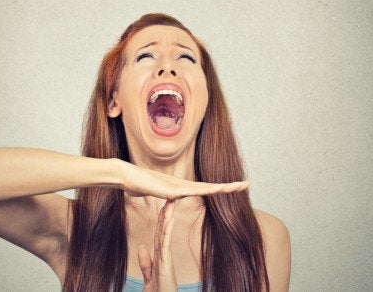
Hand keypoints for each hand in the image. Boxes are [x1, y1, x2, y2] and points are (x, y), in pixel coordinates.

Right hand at [121, 162, 248, 198]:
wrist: (125, 176)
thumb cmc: (135, 184)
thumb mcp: (152, 193)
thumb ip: (160, 194)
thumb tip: (163, 197)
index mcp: (180, 188)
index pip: (204, 189)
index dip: (219, 188)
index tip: (233, 187)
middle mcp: (182, 185)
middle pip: (210, 187)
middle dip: (229, 186)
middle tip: (247, 184)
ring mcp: (177, 186)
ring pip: (204, 188)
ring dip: (222, 188)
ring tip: (239, 187)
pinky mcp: (171, 190)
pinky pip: (192, 191)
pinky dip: (205, 190)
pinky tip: (216, 190)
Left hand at [138, 200, 176, 291]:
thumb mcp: (149, 277)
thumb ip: (146, 264)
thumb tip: (142, 248)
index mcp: (160, 258)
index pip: (160, 235)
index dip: (161, 221)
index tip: (163, 208)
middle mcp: (164, 256)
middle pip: (164, 231)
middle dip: (166, 215)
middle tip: (170, 198)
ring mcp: (166, 259)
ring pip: (166, 235)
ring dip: (168, 219)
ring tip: (170, 204)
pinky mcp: (166, 264)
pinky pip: (166, 244)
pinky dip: (168, 231)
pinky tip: (170, 220)